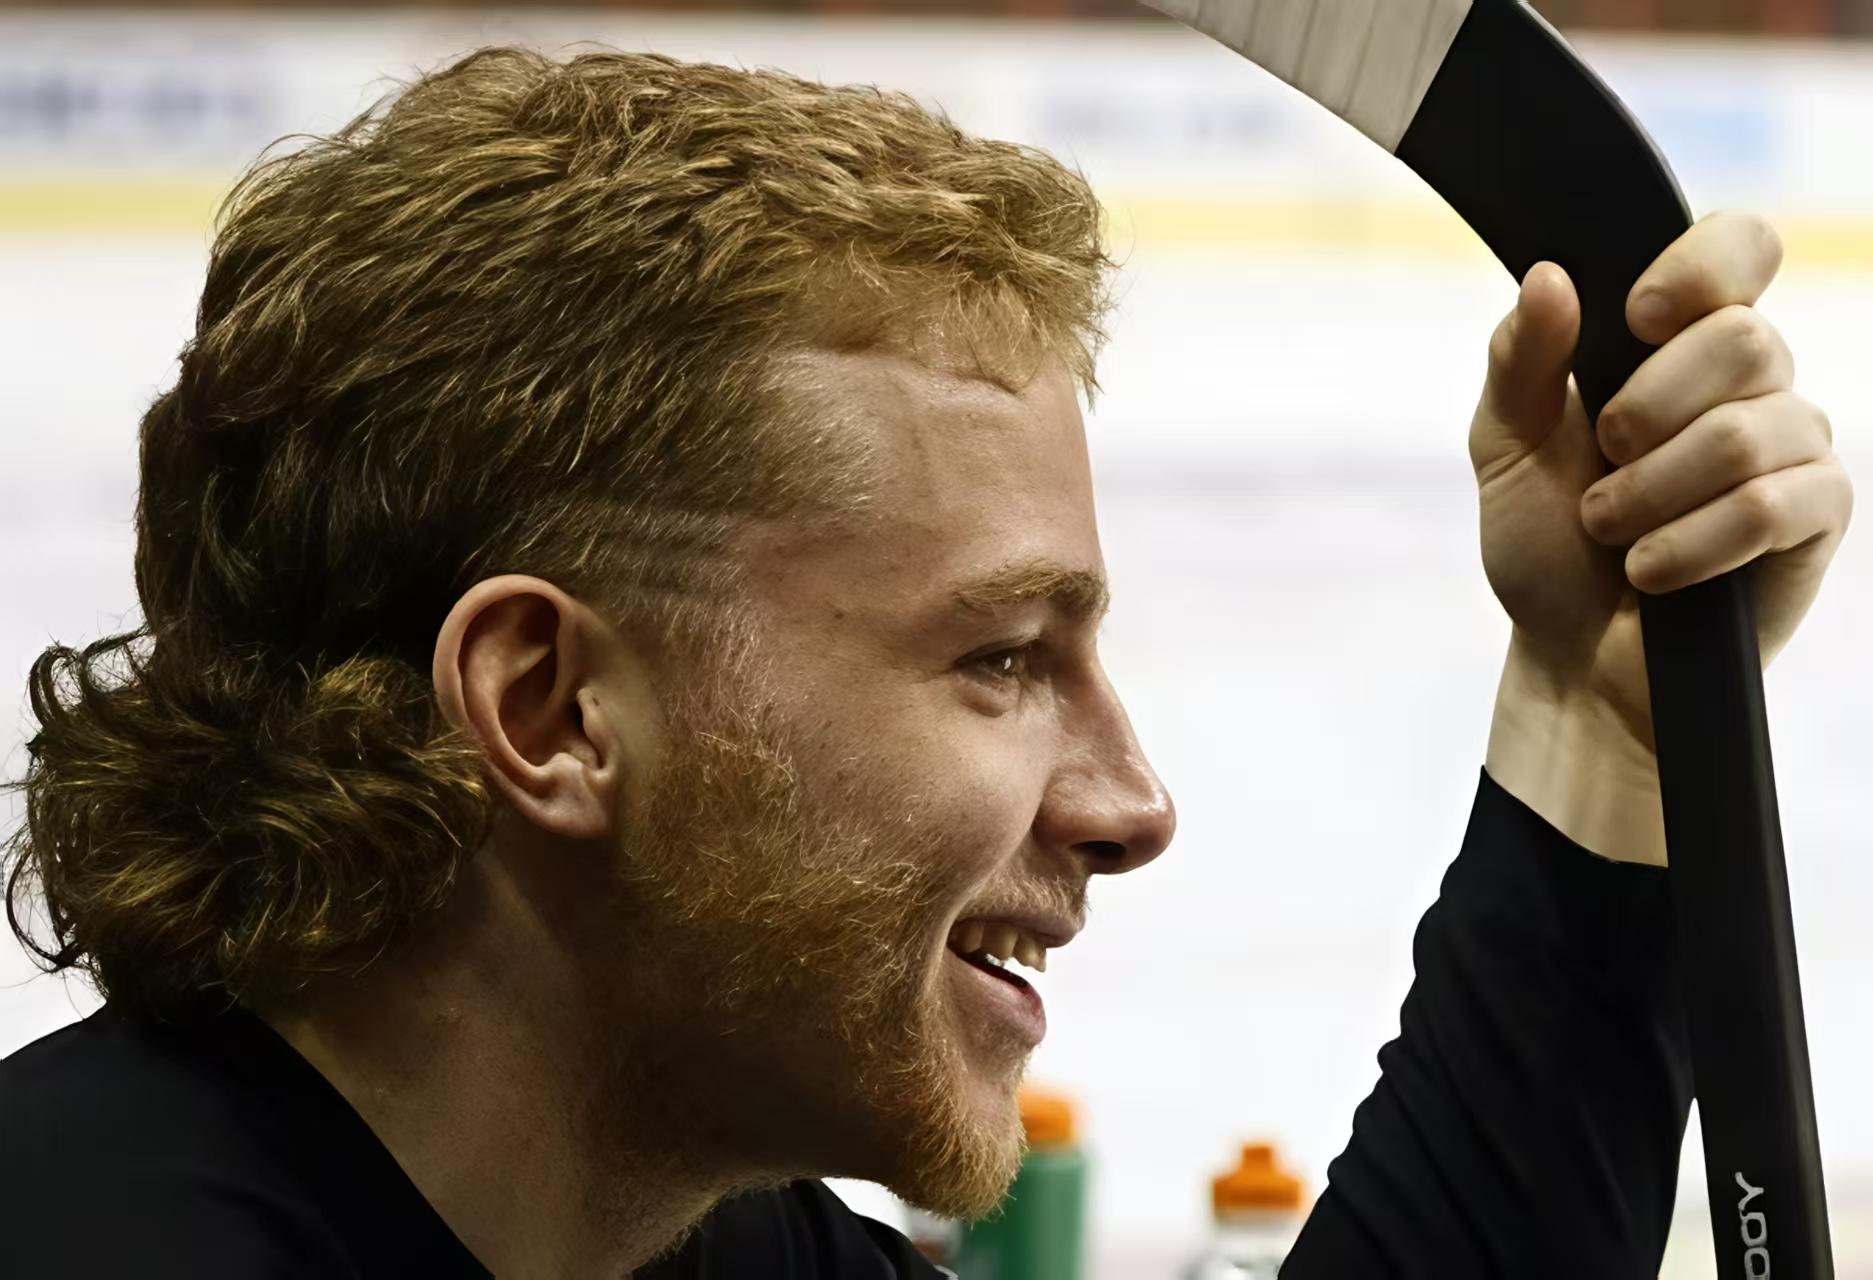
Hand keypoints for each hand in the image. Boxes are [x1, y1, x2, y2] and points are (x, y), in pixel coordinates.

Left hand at [1470, 211, 1853, 756]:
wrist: (1570, 655)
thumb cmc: (1545, 545)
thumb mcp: (1507, 447)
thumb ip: (1521, 360)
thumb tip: (1551, 275)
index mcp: (1679, 343)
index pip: (1741, 247)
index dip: (1703, 265)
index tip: (1636, 318)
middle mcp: (1753, 382)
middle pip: (1744, 340)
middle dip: (1644, 413)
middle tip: (1602, 462)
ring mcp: (1793, 447)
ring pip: (1746, 431)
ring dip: (1650, 492)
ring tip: (1610, 531)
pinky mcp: (1815, 518)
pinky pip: (1768, 505)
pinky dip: (1688, 544)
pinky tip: (1650, 570)